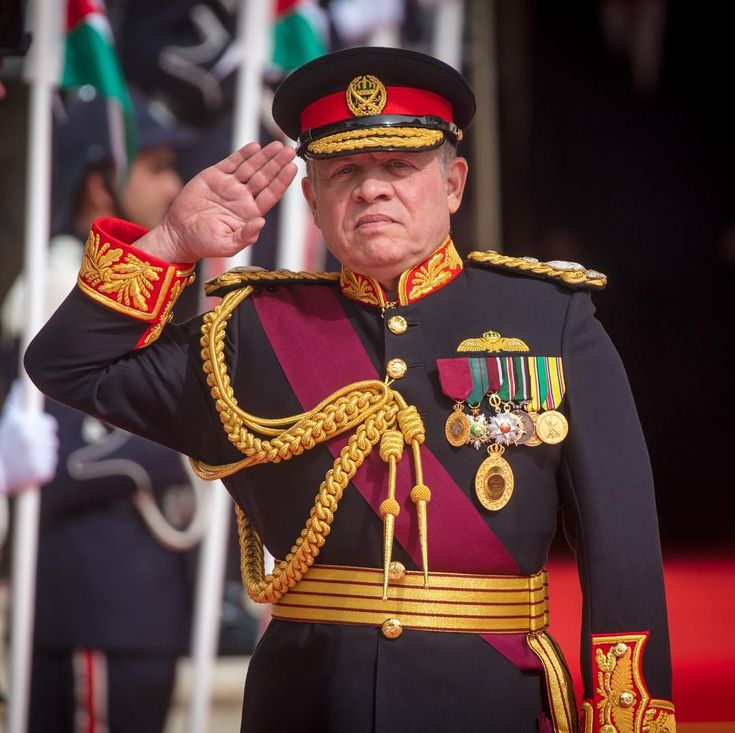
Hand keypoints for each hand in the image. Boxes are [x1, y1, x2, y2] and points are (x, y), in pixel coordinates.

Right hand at [0, 382, 58, 494]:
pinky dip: (40, 471)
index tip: (32, 435)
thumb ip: (16, 401)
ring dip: (41, 457)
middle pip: (51, 440)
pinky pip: (49, 469)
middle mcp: (32, 439)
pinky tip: (25, 471)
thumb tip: (20, 384)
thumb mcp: (9, 420)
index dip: (42, 430)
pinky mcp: (41, 473)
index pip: (49, 424)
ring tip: (22, 461)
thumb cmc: (1, 443)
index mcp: (24, 425)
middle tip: (24, 450)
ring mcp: (37, 456)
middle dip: (41, 444)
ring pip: (50, 454)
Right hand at [136, 141, 297, 261]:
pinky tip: (254, 147)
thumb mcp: (227, 245)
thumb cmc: (204, 244)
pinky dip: (243, 154)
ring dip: (264, 156)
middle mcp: (243, 197)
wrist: (179, 234)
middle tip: (289, 151)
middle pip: (265, 177)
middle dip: (277, 164)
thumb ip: (245, 236)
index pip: (271, 194)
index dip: (282, 181)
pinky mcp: (214, 177)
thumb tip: (261, 222)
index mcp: (250, 213)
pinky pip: (232, 163)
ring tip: (277, 145)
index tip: (292, 168)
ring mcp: (229, 186)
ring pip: (251, 167)